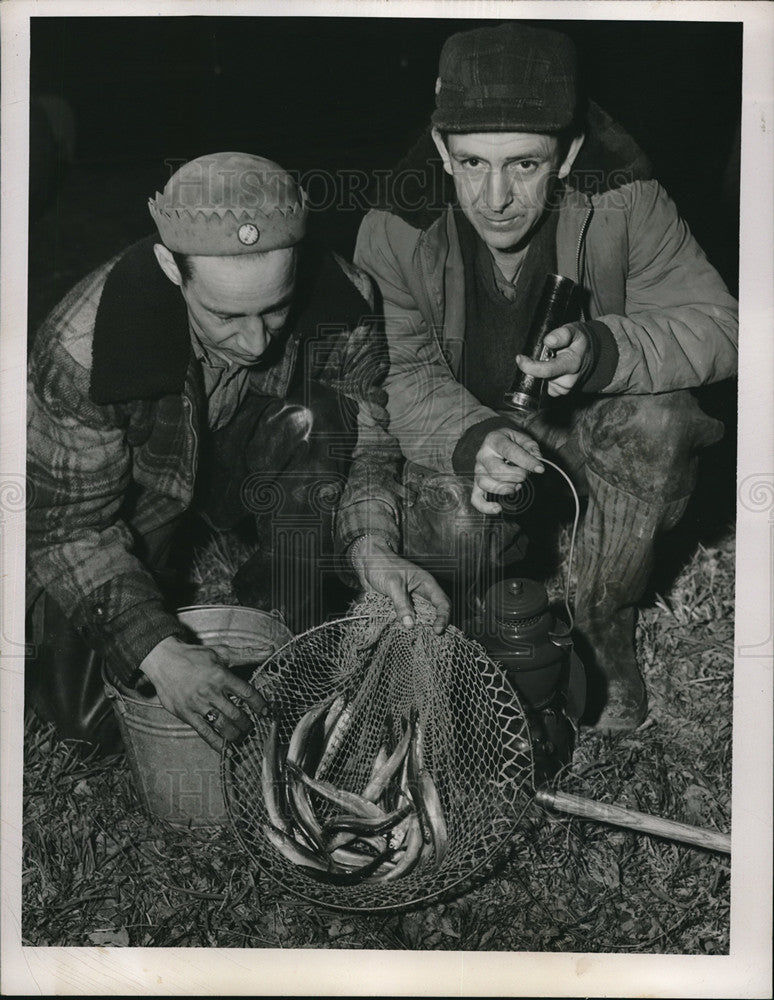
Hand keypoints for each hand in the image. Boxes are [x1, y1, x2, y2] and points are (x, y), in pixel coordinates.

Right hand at [139, 636, 268, 750]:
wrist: (164, 661)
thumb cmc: (194, 656)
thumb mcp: (221, 652)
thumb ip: (246, 654)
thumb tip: (269, 650)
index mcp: (221, 676)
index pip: (247, 693)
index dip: (259, 704)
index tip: (266, 712)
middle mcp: (211, 692)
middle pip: (236, 714)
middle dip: (247, 723)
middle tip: (252, 726)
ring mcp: (198, 705)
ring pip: (222, 725)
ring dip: (236, 734)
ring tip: (242, 736)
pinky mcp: (186, 714)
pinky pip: (204, 733)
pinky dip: (216, 743)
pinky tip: (225, 748)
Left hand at [349, 537, 450, 633]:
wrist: (366, 562)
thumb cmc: (382, 566)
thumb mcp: (393, 584)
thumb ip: (401, 604)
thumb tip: (410, 625)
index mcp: (426, 583)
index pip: (443, 602)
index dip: (443, 617)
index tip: (437, 631)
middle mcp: (422, 593)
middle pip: (435, 612)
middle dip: (434, 626)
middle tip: (430, 639)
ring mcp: (412, 600)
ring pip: (421, 617)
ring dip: (420, 628)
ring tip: (418, 639)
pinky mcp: (401, 605)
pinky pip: (408, 618)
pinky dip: (408, 626)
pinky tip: (405, 634)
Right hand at [471, 427, 543, 514]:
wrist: (496, 444)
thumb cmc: (511, 442)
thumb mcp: (523, 438)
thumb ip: (531, 448)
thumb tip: (537, 462)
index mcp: (494, 439)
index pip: (509, 451)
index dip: (526, 461)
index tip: (540, 469)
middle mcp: (483, 454)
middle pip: (497, 470)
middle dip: (517, 476)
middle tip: (525, 475)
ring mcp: (478, 470)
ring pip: (486, 484)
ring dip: (505, 488)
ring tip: (517, 486)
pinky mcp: (477, 483)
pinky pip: (476, 498)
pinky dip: (485, 506)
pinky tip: (498, 508)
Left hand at [516, 324, 590, 396]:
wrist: (593, 356)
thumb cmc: (580, 342)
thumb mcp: (574, 330)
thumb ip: (561, 334)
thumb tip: (548, 341)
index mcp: (572, 363)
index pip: (546, 370)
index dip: (529, 366)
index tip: (520, 358)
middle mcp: (569, 379)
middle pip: (541, 377)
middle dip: (537, 365)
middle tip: (547, 354)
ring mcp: (565, 388)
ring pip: (542, 382)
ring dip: (542, 371)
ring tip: (554, 360)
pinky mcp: (561, 391)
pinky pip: (546, 386)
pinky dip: (546, 378)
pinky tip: (554, 370)